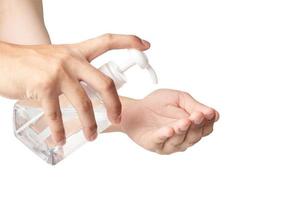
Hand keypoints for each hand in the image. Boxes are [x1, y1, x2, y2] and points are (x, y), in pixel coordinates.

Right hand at [0, 34, 149, 143]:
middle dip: (115, 104)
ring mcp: (58, 73)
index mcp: (77, 52)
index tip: (146, 45)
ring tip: (92, 136)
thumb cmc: (30, 63)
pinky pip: (56, 114)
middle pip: (105, 83)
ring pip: (84, 103)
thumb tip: (89, 93)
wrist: (2, 60)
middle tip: (116, 118)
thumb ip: (75, 73)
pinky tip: (61, 140)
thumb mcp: (58, 60)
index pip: (108, 41)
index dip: (129, 41)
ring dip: (90, 124)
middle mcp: (71, 60)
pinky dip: (60, 130)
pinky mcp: (43, 87)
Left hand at [110, 89, 218, 153]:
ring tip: (185, 121)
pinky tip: (170, 130)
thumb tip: (213, 113)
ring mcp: (168, 143)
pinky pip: (160, 140)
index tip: (209, 113)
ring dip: (183, 131)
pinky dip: (165, 135)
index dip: (208, 122)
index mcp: (191, 128)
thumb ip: (194, 106)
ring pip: (179, 140)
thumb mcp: (179, 99)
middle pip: (194, 136)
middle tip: (198, 115)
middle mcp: (182, 138)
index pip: (205, 129)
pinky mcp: (154, 144)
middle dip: (197, 126)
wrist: (135, 108)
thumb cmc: (158, 104)